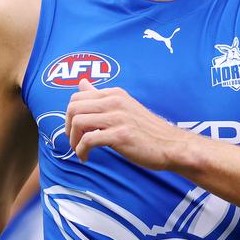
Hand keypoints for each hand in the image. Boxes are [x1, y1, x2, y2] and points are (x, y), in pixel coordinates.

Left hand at [65, 79, 186, 166]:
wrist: (172, 146)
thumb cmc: (147, 130)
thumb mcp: (124, 106)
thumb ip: (100, 96)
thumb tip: (82, 82)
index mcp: (114, 94)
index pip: (77, 96)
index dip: (69, 116)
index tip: (75, 131)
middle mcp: (115, 102)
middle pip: (73, 108)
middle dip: (68, 128)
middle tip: (74, 142)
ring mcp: (118, 118)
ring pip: (78, 122)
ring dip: (73, 141)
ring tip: (80, 151)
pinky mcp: (121, 135)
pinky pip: (88, 139)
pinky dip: (82, 151)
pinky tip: (87, 157)